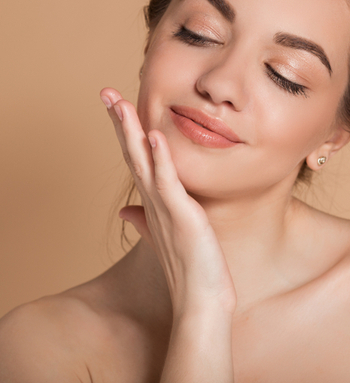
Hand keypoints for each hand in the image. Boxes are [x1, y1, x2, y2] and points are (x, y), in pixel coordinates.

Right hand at [100, 88, 236, 316]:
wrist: (200, 300)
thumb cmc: (187, 266)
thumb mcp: (163, 235)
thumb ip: (145, 219)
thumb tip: (126, 210)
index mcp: (153, 202)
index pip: (135, 159)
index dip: (125, 132)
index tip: (116, 106)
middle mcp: (153, 201)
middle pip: (133, 154)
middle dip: (120, 122)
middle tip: (106, 93)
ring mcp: (165, 208)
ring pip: (144, 162)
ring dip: (132, 132)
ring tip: (120, 104)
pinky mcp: (181, 216)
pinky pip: (168, 183)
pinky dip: (161, 160)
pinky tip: (155, 137)